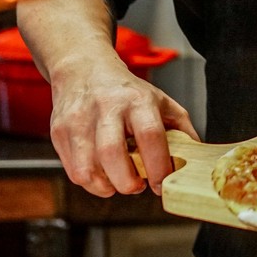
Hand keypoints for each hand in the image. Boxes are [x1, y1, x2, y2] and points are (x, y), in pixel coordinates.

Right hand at [49, 50, 197, 198]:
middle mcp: (107, 107)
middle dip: (126, 182)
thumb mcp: (161, 101)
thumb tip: (196, 158)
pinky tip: (101, 173)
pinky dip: (90, 182)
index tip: (160, 183)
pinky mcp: (59, 131)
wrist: (84, 70)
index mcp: (138, 100)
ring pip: (87, 168)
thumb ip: (181, 129)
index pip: (150, 136)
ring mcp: (79, 119)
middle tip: (136, 186)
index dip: (157, 166)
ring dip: (106, 186)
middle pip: (112, 154)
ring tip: (118, 182)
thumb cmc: (127, 92)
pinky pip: (73, 171)